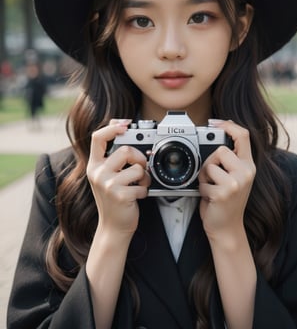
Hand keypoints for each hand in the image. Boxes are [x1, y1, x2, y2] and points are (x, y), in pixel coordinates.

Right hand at [87, 120, 150, 237]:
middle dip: (139, 157)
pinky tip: (138, 196)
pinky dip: (145, 190)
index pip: (98, 138)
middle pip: (124, 150)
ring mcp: (108, 185)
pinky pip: (142, 184)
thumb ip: (111, 158)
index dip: (112, 128)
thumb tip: (123, 131)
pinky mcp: (120, 196)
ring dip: (144, 176)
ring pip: (136, 167)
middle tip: (141, 167)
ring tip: (139, 183)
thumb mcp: (105, 176)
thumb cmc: (113, 199)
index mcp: (94, 165)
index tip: (125, 125)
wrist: (113, 227)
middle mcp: (98, 173)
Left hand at [198, 120, 255, 243]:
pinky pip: (203, 181)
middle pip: (221, 149)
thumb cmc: (226, 201)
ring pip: (210, 165)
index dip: (228, 125)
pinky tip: (210, 198)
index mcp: (248, 165)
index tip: (215, 123)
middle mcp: (246, 172)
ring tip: (211, 188)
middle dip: (210, 162)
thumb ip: (229, 160)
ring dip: (204, 177)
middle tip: (212, 177)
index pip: (243, 136)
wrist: (226, 228)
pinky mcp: (224, 192)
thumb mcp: (233, 177)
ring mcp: (237, 182)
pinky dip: (201, 190)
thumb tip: (215, 137)